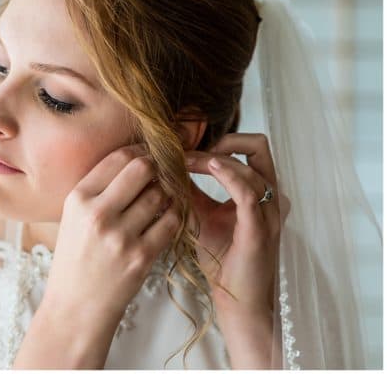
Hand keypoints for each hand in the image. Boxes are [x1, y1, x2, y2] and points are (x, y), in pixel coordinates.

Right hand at [39, 146, 178, 351]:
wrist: (75, 308)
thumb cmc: (75, 258)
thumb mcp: (73, 216)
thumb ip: (97, 189)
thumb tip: (132, 159)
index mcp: (78, 198)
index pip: (117, 158)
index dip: (139, 150)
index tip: (148, 152)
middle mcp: (98, 214)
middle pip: (141, 169)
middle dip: (156, 166)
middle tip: (162, 170)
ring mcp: (121, 237)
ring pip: (159, 195)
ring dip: (168, 191)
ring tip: (166, 194)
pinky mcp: (141, 258)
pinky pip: (170, 224)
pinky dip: (175, 215)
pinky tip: (170, 216)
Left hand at [186, 134, 285, 364]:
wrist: (234, 299)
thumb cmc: (221, 258)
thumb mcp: (201, 213)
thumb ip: (191, 187)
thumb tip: (167, 161)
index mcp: (261, 193)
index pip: (248, 149)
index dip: (218, 140)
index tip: (186, 144)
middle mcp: (271, 199)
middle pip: (259, 146)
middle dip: (226, 138)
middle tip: (195, 148)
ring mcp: (269, 213)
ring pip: (251, 165)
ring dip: (215, 157)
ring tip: (187, 160)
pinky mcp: (259, 229)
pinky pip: (249, 192)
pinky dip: (228, 174)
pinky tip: (208, 167)